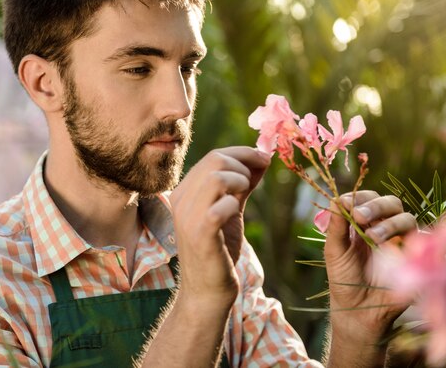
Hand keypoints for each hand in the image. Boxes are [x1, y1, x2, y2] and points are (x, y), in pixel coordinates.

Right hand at [169, 147, 269, 306]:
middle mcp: (180, 200)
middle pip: (215, 161)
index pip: (212, 156)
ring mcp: (188, 217)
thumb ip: (242, 184)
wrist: (207, 291)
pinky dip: (235, 204)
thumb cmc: (219, 250)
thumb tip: (262, 158)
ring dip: (240, 182)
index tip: (265, 158)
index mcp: (185, 191)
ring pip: (217, 178)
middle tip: (255, 181)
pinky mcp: (200, 235)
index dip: (242, 153)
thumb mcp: (230, 210)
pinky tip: (235, 214)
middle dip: (244, 165)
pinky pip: (222, 206)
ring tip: (243, 199)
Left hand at [324, 191, 416, 365]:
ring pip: (407, 218)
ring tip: (373, 237)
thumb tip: (335, 199)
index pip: (367, 199)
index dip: (360, 197)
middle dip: (376, 206)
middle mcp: (384, 227)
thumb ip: (336, 225)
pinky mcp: (416, 257)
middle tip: (360, 216)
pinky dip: (414, 238)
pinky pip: (424, 240)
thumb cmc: (343, 278)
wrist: (358, 309)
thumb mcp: (334, 250)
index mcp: (363, 223)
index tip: (347, 203)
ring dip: (390, 223)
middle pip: (390, 203)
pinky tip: (397, 246)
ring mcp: (402, 241)